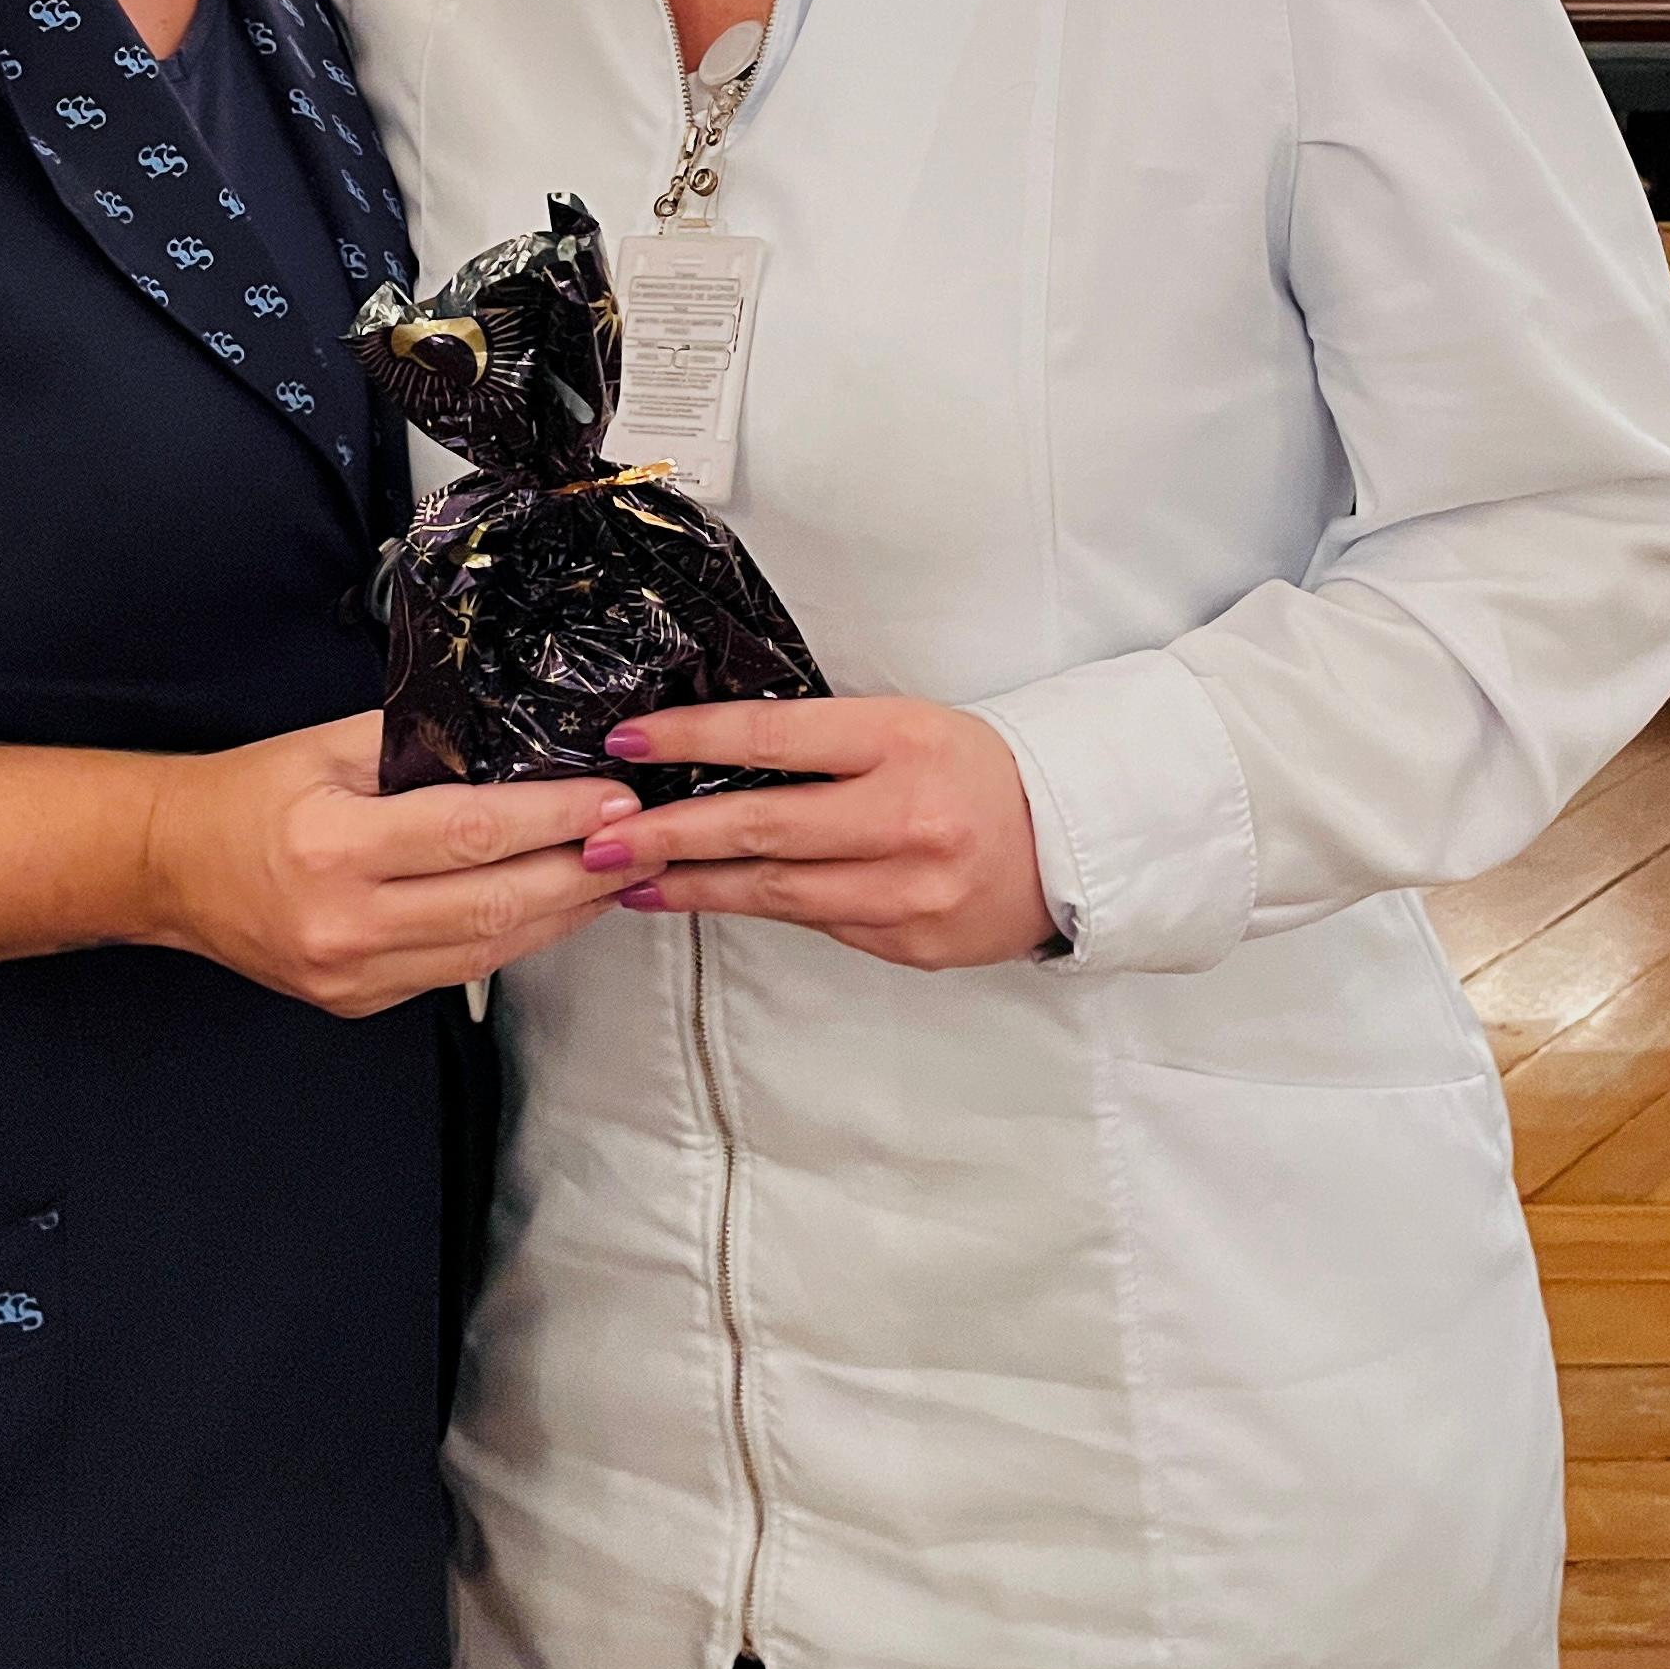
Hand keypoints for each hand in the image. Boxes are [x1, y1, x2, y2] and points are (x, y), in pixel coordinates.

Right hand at [144, 714, 638, 1018]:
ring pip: (487, 951)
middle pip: (496, 904)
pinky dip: (514, 940)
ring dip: (563, 914)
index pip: (474, 833)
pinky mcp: (358, 1002)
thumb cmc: (251, 795)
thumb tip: (516, 743)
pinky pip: (457, 973)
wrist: (172, 867)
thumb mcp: (327, 745)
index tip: (613, 800)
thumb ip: (419, 742)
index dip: (555, 818)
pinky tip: (551, 909)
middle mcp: (345, 922)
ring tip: (615, 876)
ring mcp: (352, 974)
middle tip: (640, 841)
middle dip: (582, 873)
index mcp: (335, 848)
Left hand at [577, 698, 1054, 971]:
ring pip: (775, 889)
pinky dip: (755, 908)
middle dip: (668, 833)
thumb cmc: (975, 769)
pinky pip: (814, 921)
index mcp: (901, 741)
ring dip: (693, 884)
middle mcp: (906, 817)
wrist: (1071, 838)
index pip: (773, 736)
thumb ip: (822, 743)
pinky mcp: (909, 943)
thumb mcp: (905, 726)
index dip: (691, 738)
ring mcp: (908, 890)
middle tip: (599, 836)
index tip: (628, 742)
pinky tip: (706, 899)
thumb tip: (711, 756)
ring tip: (629, 877)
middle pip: (762, 824)